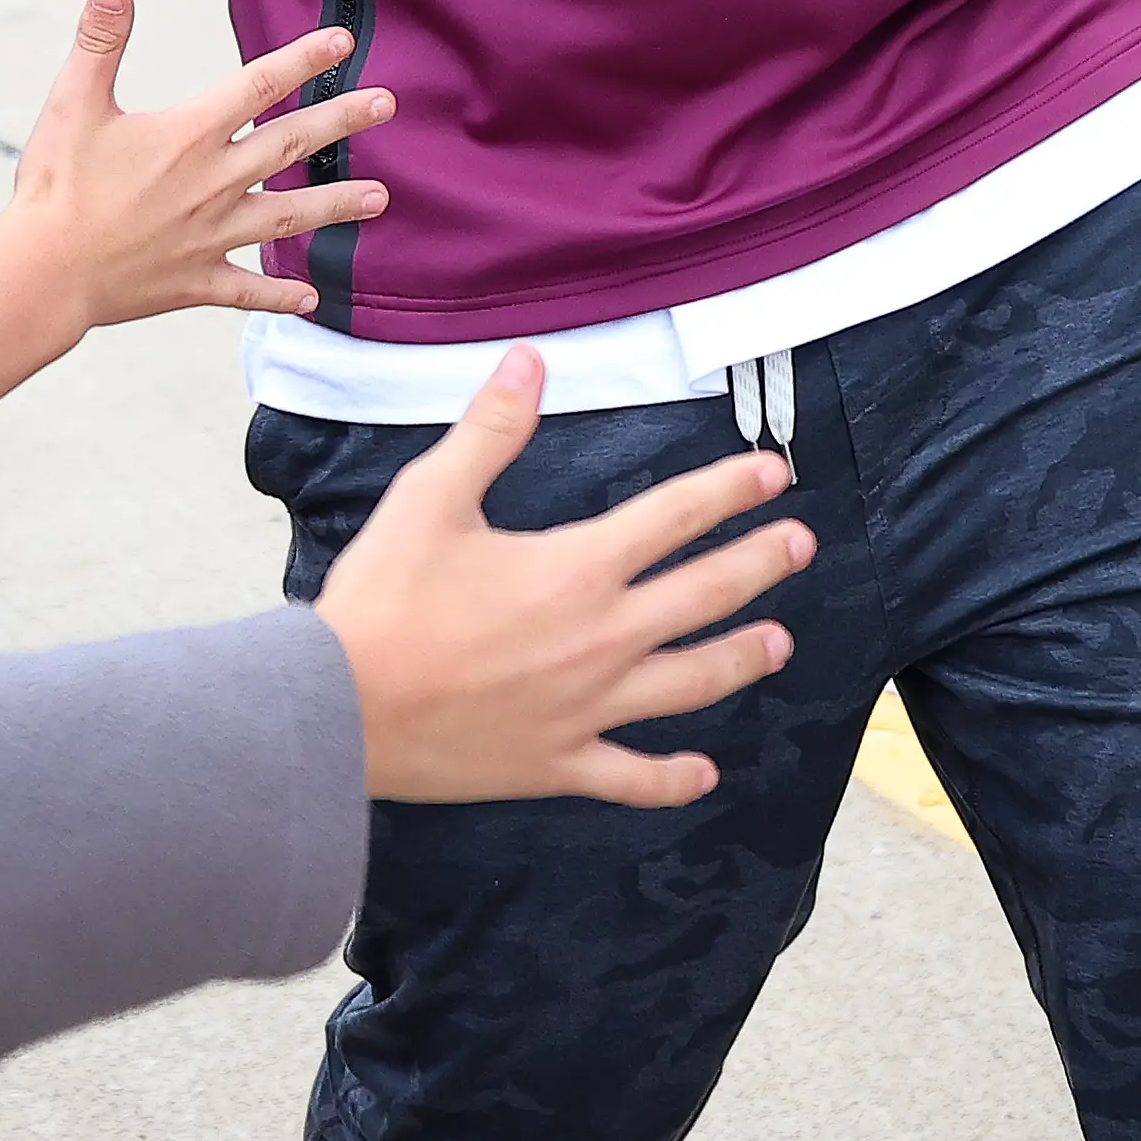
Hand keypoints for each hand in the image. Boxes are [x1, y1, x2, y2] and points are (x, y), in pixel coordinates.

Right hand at [3, 0, 391, 327]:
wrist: (43, 274)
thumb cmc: (55, 187)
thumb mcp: (73, 103)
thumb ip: (100, 42)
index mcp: (188, 136)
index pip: (258, 85)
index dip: (303, 59)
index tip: (343, 41)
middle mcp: (212, 184)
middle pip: (291, 144)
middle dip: (342, 120)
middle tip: (387, 104)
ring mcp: (210, 237)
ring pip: (288, 218)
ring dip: (337, 205)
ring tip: (381, 198)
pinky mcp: (195, 282)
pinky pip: (247, 289)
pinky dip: (280, 294)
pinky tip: (311, 299)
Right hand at [316, 353, 807, 807]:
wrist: (341, 710)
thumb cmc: (381, 602)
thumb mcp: (430, 498)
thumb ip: (490, 430)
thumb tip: (529, 362)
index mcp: (576, 569)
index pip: (674, 516)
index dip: (729, 488)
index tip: (771, 471)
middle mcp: (601, 639)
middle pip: (705, 594)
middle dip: (760, 562)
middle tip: (799, 543)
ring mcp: (588, 708)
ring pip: (690, 683)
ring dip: (741, 658)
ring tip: (779, 642)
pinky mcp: (559, 763)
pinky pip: (634, 776)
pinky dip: (672, 778)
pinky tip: (704, 773)